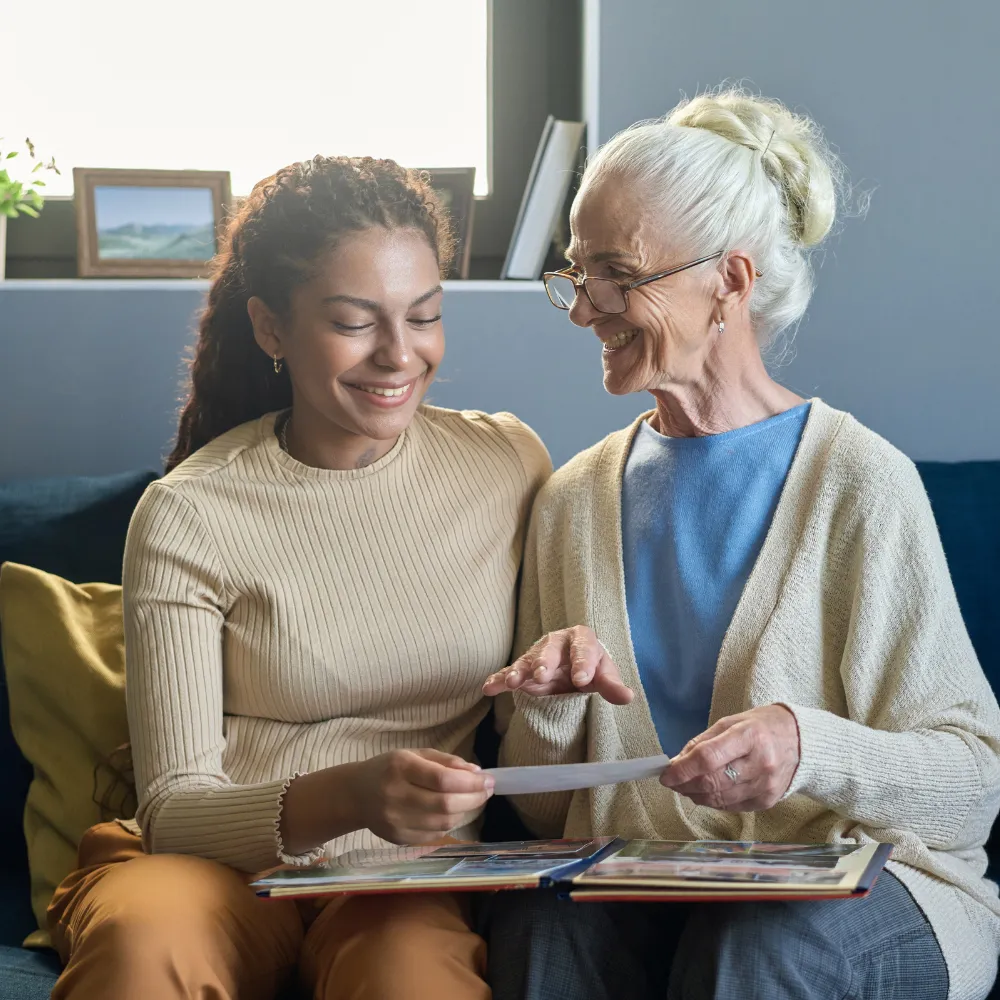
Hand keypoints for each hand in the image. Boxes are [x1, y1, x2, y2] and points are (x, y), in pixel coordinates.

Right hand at [352, 749, 493, 844]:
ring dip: (465, 811)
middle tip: (487, 790)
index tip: (489, 779)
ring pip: (444, 822)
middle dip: (474, 798)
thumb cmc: (388, 769)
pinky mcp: (398, 839)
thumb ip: (446, 761)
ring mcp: (396, 821)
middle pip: (446, 804)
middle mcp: (396, 795)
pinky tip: (450, 811)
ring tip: (471, 799)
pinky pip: (435, 834)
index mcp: (400, 767)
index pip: (443, 780)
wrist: (355, 795)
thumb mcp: (414, 754)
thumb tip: (476, 772)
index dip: (471, 782)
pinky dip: (449, 823)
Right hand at [482, 626, 633, 704]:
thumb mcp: (604, 675)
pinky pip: (508, 673)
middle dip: (546, 661)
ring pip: (527, 660)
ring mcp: (537, 655)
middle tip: (543, 675)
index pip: (583, 648)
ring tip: (514, 682)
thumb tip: (627, 696)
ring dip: (519, 671)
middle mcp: (556, 642)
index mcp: (581, 639)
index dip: (583, 663)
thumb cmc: (592, 669)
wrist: (574, 668)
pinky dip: (499, 679)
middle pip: (550, 649)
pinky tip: (489, 688)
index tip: (582, 680)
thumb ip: (611, 685)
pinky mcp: (523, 669)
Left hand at [659, 705, 799, 811]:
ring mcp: (765, 786)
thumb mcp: (730, 722)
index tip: (665, 774)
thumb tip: (677, 763)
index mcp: (749, 736)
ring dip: (696, 795)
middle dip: (685, 784)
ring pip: (719, 799)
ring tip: (686, 787)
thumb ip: (702, 742)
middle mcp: (760, 763)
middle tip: (673, 781)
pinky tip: (706, 792)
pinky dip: (713, 801)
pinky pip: (731, 807)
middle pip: (712, 782)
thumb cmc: (760, 727)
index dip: (682, 769)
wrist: (801, 741)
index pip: (708, 758)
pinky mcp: (767, 801)